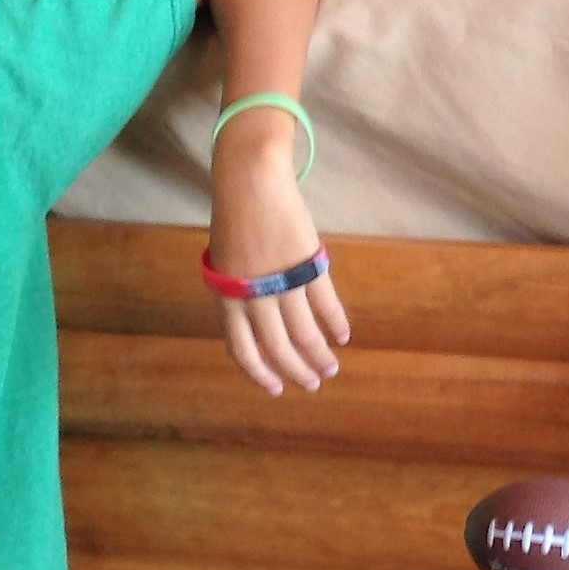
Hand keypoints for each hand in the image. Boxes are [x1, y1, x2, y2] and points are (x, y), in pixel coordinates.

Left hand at [208, 113, 350, 393]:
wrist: (250, 181)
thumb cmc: (235, 216)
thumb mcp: (225, 261)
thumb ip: (238, 292)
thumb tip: (256, 322)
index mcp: (227, 296)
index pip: (242, 349)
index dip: (260, 373)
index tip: (276, 388)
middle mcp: (252, 296)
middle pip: (277, 346)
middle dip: (296, 370)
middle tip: (312, 384)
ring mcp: (281, 282)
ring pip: (304, 333)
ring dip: (319, 355)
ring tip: (331, 368)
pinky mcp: (306, 265)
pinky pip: (325, 303)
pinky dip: (335, 323)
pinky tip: (343, 335)